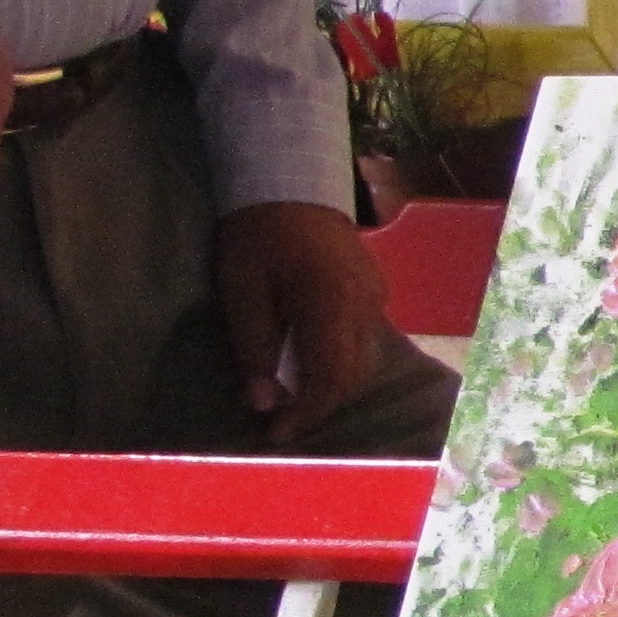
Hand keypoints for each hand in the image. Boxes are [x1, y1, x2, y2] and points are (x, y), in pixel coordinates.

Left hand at [214, 200, 394, 441]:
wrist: (290, 182)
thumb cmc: (258, 236)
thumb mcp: (242, 292)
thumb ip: (254, 349)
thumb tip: (262, 402)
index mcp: (331, 308)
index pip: (330, 379)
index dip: (306, 414)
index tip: (276, 434)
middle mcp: (364, 308)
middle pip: (352, 376)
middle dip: (319, 405)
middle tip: (282, 421)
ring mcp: (375, 298)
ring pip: (363, 360)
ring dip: (333, 384)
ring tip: (298, 397)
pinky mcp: (374, 290)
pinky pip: (365, 338)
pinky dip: (341, 359)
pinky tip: (315, 360)